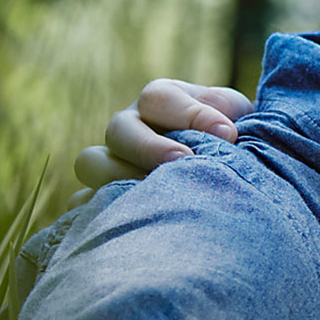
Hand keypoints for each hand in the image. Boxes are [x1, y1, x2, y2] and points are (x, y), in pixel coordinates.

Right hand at [71, 79, 253, 200]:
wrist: (228, 177)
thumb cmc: (233, 142)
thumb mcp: (238, 118)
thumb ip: (229, 114)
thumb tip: (222, 132)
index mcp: (160, 101)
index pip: (158, 98)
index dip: (190, 114)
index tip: (227, 135)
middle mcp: (130, 127)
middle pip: (119, 129)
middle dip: (149, 147)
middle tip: (184, 163)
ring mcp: (111, 161)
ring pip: (91, 163)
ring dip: (119, 178)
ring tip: (156, 196)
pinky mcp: (102, 196)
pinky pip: (81, 203)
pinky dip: (95, 210)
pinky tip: (129, 222)